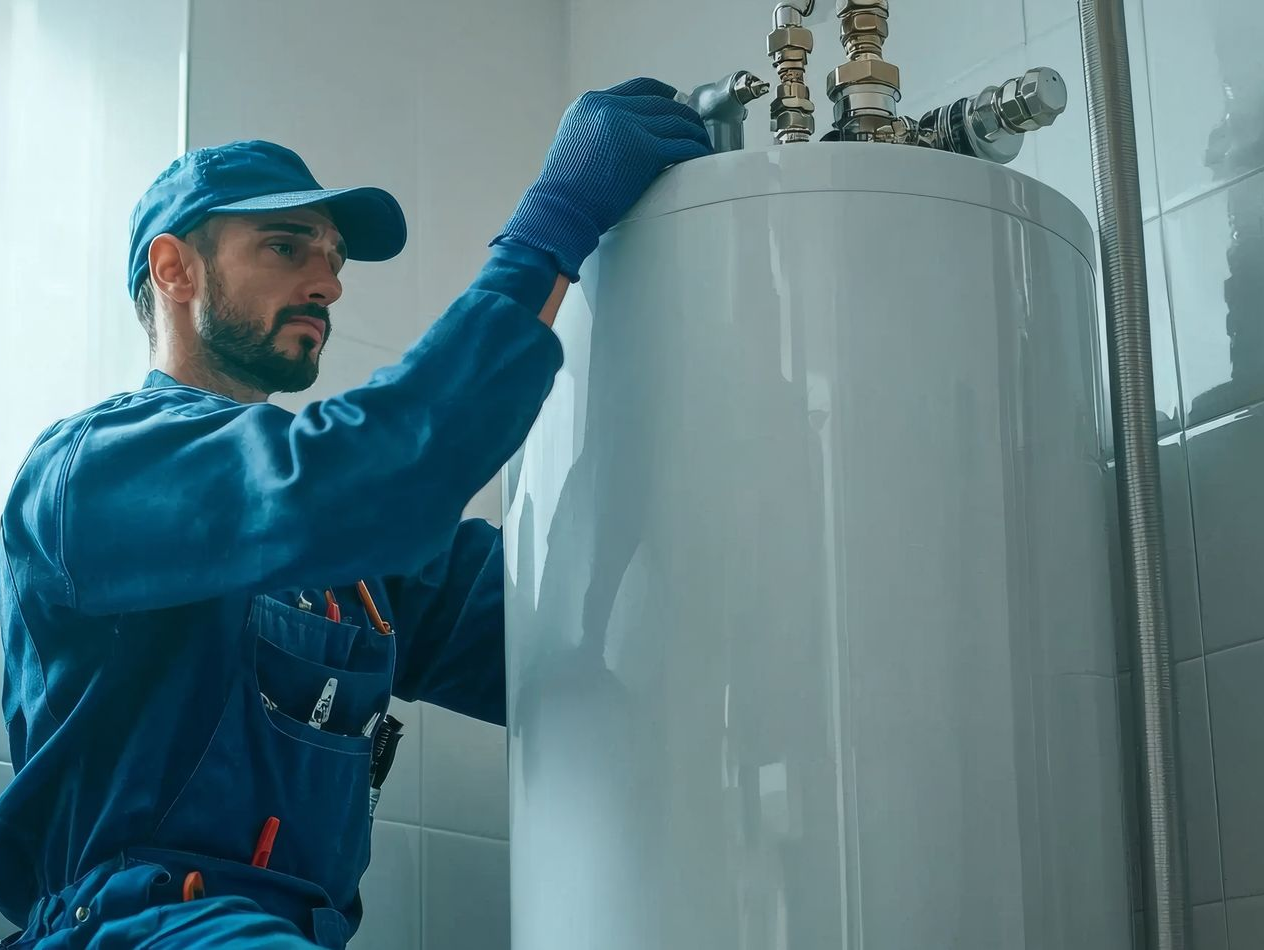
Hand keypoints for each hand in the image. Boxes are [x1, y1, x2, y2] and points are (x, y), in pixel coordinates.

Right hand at [494, 77, 711, 278]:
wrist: (561, 209)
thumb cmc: (565, 191)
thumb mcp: (575, 142)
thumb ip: (599, 129)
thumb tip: (628, 135)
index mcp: (591, 103)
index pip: (639, 87)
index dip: (663, 94)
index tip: (676, 101)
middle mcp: (609, 108)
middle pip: (663, 102)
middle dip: (685, 115)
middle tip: (697, 128)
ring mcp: (628, 126)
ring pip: (677, 120)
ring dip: (695, 132)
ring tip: (703, 144)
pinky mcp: (645, 150)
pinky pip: (682, 145)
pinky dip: (696, 150)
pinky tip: (702, 156)